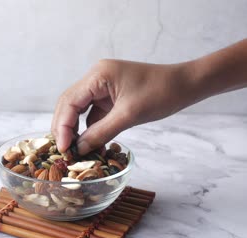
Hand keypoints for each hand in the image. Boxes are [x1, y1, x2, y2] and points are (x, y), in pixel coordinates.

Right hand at [51, 59, 192, 154]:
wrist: (185, 84)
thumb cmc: (161, 93)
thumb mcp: (129, 115)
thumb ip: (101, 132)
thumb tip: (79, 149)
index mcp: (98, 75)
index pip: (69, 101)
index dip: (62, 126)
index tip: (63, 148)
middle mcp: (95, 77)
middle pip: (68, 104)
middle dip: (63, 127)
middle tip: (63, 151)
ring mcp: (101, 86)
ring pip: (78, 109)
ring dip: (74, 129)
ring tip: (72, 149)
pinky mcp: (108, 96)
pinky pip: (92, 113)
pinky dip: (88, 128)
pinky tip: (88, 143)